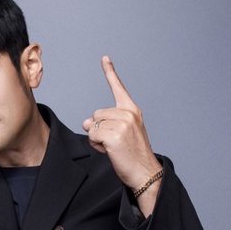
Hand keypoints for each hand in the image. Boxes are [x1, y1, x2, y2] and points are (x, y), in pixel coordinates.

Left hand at [82, 56, 162, 215]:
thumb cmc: (132, 154)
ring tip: (113, 147)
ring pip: (92, 126)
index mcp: (132, 110)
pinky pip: (92, 136)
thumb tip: (86, 122)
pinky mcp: (114, 135)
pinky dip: (96, 145)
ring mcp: (122, 123)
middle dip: (98, 130)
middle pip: (96, 114)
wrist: (144, 172)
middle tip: (114, 143)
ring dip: (97, 139)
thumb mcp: (118, 134)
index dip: (110, 72)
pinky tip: (110, 151)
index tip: (104, 58)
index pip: (118, 88)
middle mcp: (128, 113)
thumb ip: (104, 123)